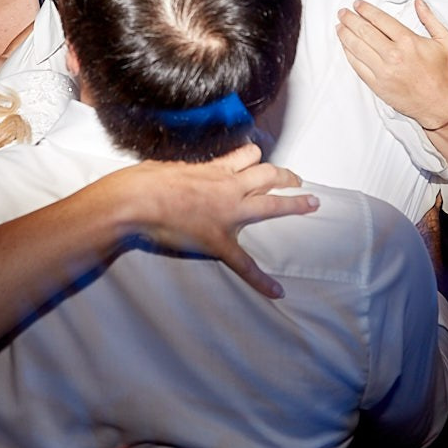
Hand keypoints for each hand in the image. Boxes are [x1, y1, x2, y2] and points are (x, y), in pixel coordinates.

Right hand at [110, 145, 311, 298]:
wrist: (137, 200)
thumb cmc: (146, 181)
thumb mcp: (169, 168)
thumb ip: (184, 172)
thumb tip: (179, 174)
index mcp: (215, 170)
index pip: (245, 157)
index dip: (255, 156)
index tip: (261, 156)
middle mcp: (228, 187)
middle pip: (267, 175)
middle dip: (286, 177)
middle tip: (298, 181)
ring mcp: (228, 214)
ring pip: (269, 204)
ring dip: (293, 203)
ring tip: (310, 204)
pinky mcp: (219, 242)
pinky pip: (244, 263)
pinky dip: (261, 280)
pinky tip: (277, 291)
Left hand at [337, 0, 447, 129]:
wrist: (439, 104)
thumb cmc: (442, 74)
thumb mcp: (445, 41)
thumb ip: (430, 19)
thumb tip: (418, 1)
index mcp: (408, 41)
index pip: (380, 20)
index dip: (366, 10)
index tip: (358, 5)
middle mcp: (393, 55)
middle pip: (364, 31)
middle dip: (350, 19)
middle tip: (343, 13)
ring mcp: (383, 71)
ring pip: (357, 48)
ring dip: (345, 35)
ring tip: (339, 26)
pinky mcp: (377, 84)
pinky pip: (357, 66)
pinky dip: (349, 54)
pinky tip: (345, 46)